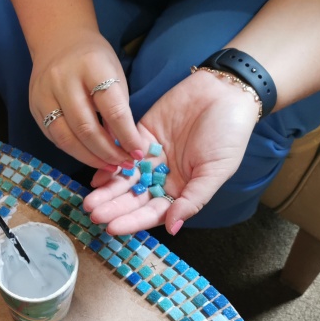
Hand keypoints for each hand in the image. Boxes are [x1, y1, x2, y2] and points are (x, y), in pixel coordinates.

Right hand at [29, 29, 143, 168]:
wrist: (58, 40)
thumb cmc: (94, 59)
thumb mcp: (114, 74)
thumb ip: (117, 108)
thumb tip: (124, 146)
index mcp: (91, 67)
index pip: (112, 109)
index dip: (127, 136)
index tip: (138, 153)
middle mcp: (63, 80)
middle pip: (86, 128)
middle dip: (107, 152)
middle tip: (123, 164)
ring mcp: (44, 94)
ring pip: (66, 138)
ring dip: (89, 157)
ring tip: (107, 165)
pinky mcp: (33, 107)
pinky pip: (54, 137)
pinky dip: (73, 150)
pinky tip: (87, 154)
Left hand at [82, 69, 260, 234]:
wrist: (225, 91)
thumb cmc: (230, 134)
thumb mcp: (216, 170)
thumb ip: (193, 199)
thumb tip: (173, 228)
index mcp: (181, 190)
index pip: (153, 212)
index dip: (133, 221)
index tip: (113, 228)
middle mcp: (162, 178)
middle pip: (134, 198)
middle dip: (114, 208)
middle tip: (94, 214)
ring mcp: (149, 157)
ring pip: (124, 179)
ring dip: (107, 191)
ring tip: (89, 201)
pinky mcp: (139, 136)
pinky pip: (121, 154)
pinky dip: (109, 165)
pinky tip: (97, 176)